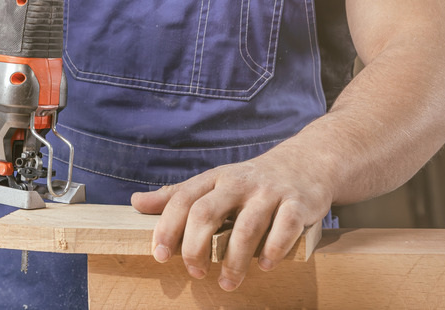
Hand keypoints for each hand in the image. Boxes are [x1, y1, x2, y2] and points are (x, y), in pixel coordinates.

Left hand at [131, 150, 333, 290]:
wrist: (307, 162)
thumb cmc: (251, 181)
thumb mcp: (214, 182)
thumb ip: (177, 195)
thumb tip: (137, 203)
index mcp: (215, 178)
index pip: (183, 199)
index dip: (167, 227)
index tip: (160, 255)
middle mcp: (239, 182)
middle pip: (207, 212)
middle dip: (196, 248)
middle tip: (195, 273)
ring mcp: (269, 192)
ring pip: (246, 226)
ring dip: (234, 260)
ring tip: (227, 282)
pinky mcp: (299, 203)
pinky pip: (285, 227)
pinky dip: (274, 249)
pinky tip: (265, 265)